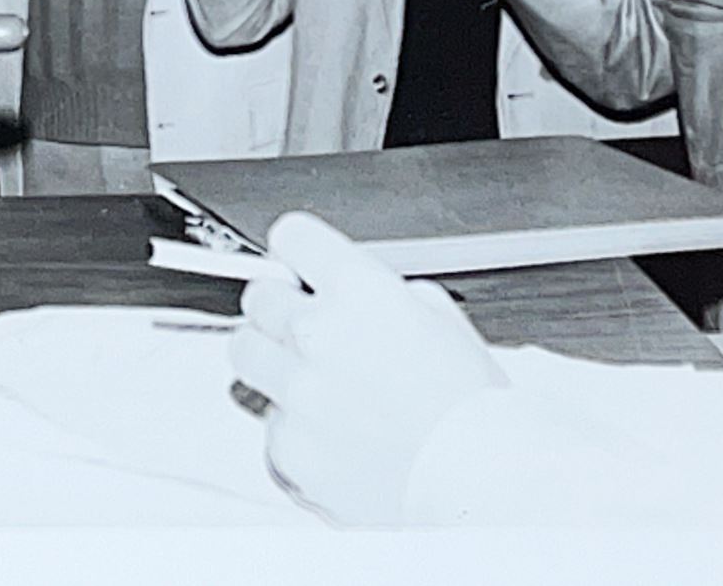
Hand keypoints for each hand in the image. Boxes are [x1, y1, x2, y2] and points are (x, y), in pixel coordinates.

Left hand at [229, 212, 502, 525]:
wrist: (476, 484)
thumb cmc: (471, 410)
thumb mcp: (442, 320)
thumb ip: (383, 293)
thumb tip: (353, 293)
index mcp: (359, 292)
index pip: (292, 237)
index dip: (299, 251)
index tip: (299, 263)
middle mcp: (317, 336)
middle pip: (258, 296)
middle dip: (280, 307)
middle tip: (307, 328)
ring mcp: (296, 394)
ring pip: (246, 353)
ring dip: (272, 359)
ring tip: (313, 380)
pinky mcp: (286, 447)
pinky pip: (269, 422)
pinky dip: (294, 426)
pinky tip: (334, 434)